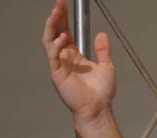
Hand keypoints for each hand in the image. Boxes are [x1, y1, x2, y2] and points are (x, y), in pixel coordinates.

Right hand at [42, 0, 116, 124]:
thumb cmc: (101, 93)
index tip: (63, 3)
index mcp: (74, 55)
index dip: (64, 17)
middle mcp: (64, 58)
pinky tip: (63, 37)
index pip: (65, 31)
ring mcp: (59, 65)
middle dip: (56, 16)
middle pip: (55, 32)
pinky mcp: (57, 73)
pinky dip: (57, 45)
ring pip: (49, 40)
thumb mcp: (106, 66)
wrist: (98, 109)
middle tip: (58, 2)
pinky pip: (53, 55)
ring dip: (52, 26)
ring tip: (55, 12)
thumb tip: (102, 34)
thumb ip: (102, 50)